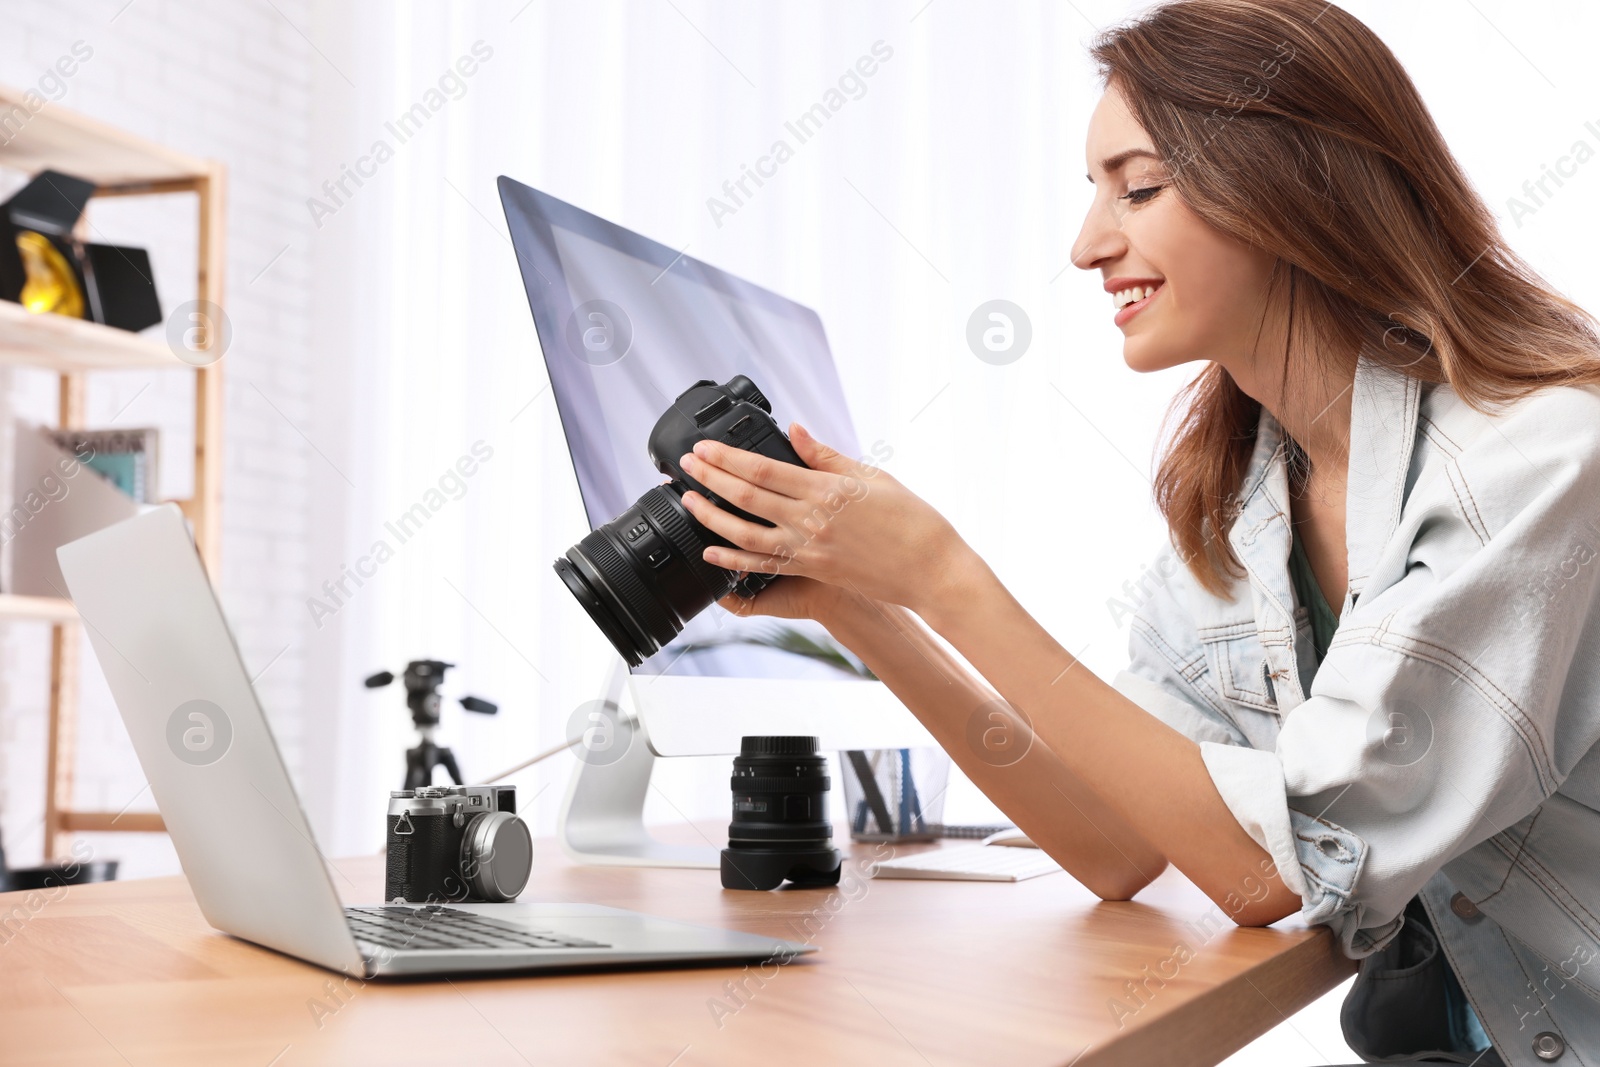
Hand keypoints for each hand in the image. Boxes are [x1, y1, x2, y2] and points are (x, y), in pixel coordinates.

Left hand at [678, 422, 969, 614]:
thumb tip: (794, 431)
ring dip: (712, 516)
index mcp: (827, 489)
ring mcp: (809, 549)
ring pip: (745, 533)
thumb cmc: (911, 519)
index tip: (704, 447)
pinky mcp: (812, 570)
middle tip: (685, 465)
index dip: (726, 457)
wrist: (932, 569)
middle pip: (746, 495)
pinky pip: (763, 564)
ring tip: (689, 502)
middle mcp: (812, 519)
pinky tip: (711, 551)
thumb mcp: (873, 475)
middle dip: (709, 478)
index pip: (762, 467)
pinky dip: (733, 559)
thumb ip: (826, 456)